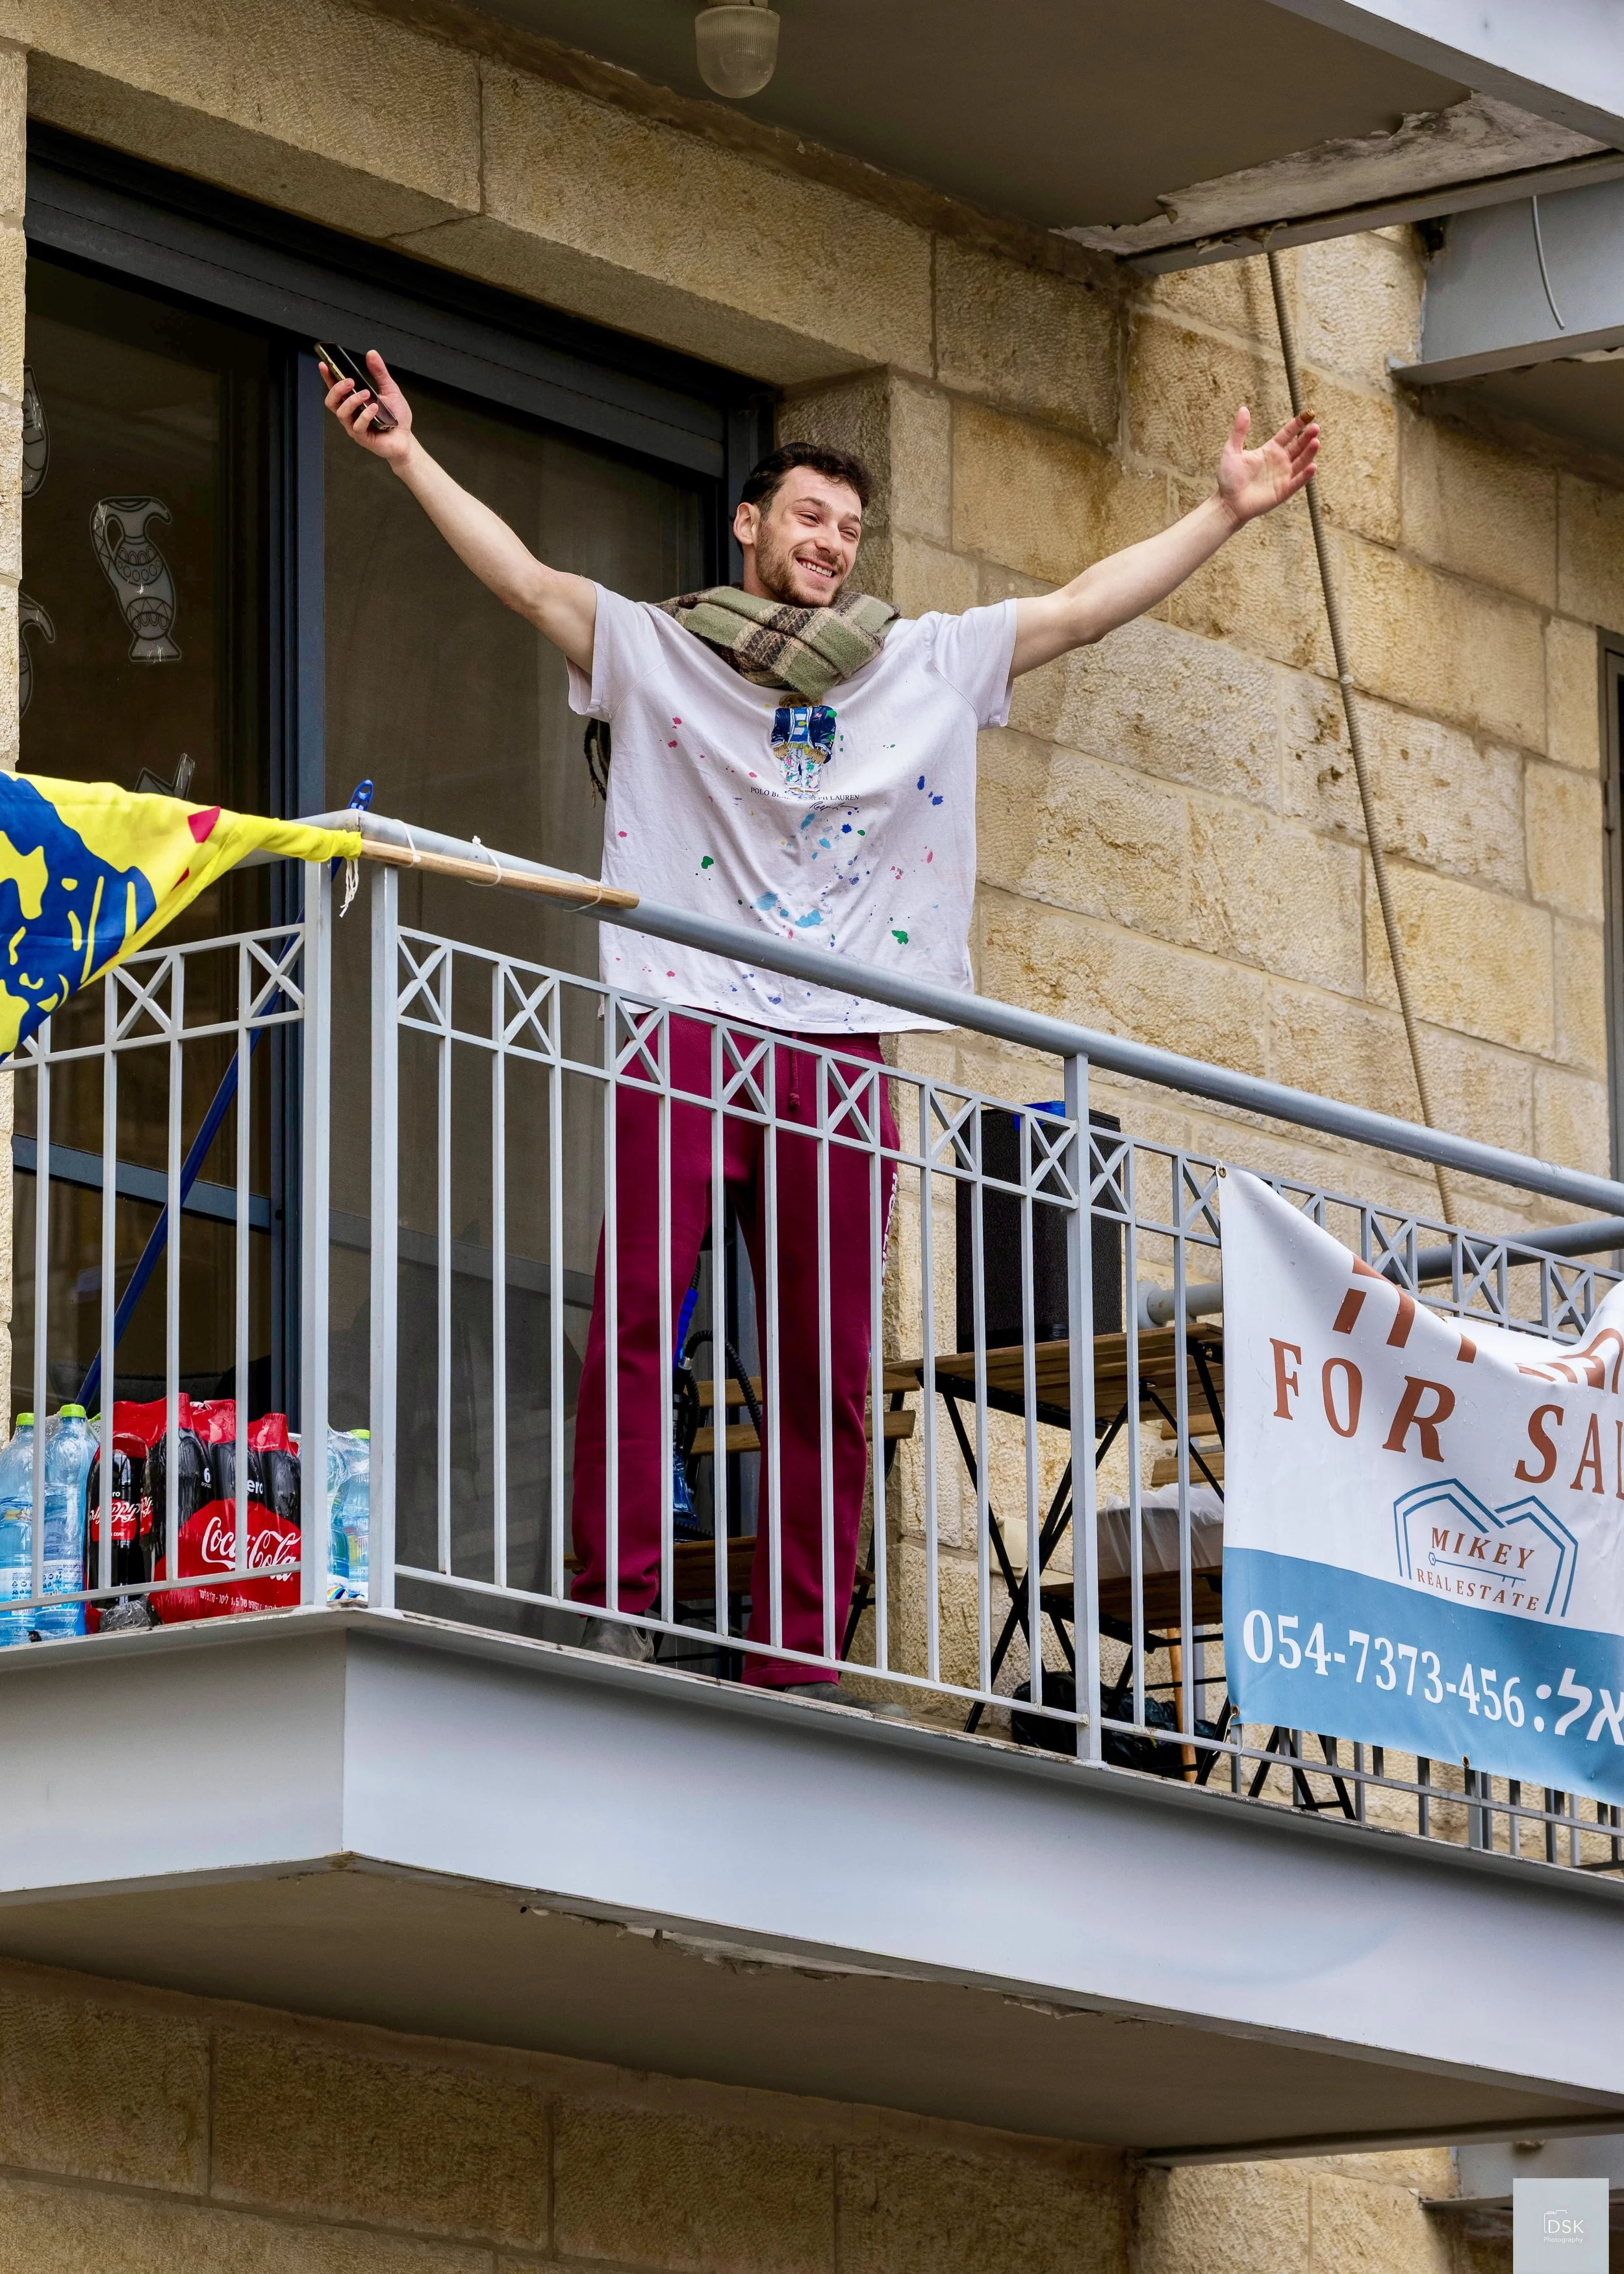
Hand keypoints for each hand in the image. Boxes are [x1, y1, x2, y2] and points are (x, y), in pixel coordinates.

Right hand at [320, 350, 412, 463]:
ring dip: (352, 401)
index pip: (335, 388)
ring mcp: (354, 426)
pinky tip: (374, 409)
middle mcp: (351, 414)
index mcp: (354, 401)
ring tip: (366, 394)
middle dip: (337, 389)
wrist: (406, 438)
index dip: (328, 377)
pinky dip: (365, 415)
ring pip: (341, 413)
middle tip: (350, 381)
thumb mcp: (390, 390)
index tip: (324, 365)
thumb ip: (380, 373)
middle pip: (331, 401)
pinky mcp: (362, 438)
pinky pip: (357, 426)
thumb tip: (372, 354)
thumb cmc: (396, 417)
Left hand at [1215, 406, 1317, 526]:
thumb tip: (1243, 409)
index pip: (1288, 433)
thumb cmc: (1228, 478)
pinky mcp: (1283, 491)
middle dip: (1307, 437)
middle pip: (1298, 446)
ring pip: (1301, 462)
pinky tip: (1312, 466)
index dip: (1298, 424)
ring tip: (1316, 442)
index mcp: (1270, 450)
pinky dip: (1305, 475)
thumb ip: (1239, 431)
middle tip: (1315, 427)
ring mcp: (1283, 476)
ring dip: (1309, 453)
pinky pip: (1297, 482)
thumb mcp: (1231, 450)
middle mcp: (1280, 461)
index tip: (1308, 414)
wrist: (1227, 503)